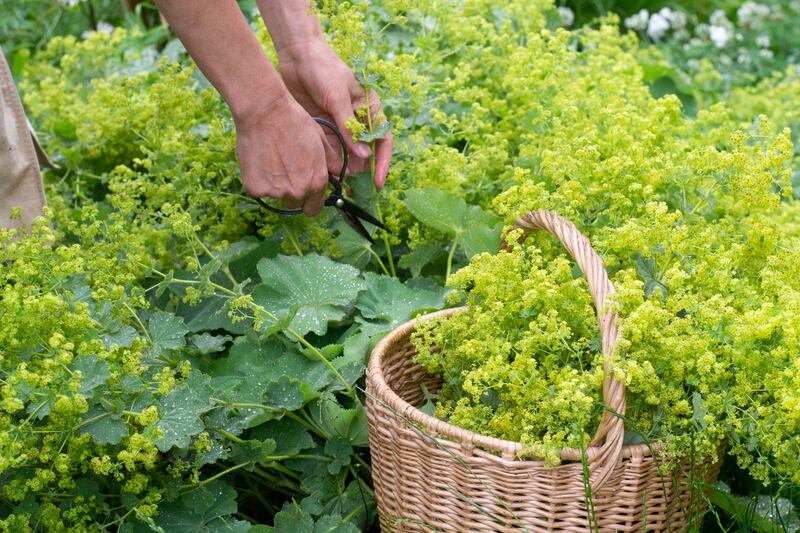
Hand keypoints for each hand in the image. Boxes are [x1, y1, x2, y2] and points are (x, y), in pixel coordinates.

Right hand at [234, 95, 334, 215]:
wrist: (265, 112)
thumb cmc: (294, 121)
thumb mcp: (320, 139)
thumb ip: (331, 161)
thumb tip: (338, 173)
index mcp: (316, 182)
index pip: (314, 208)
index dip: (310, 202)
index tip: (305, 195)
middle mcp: (298, 191)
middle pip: (295, 203)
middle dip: (292, 191)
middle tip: (285, 170)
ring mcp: (275, 191)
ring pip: (276, 196)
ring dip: (274, 185)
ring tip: (271, 160)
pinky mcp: (255, 188)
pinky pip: (258, 190)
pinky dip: (258, 180)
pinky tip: (259, 160)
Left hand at [277, 38, 391, 187]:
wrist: (297, 55)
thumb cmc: (324, 69)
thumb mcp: (338, 98)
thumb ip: (350, 128)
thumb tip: (364, 157)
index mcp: (370, 108)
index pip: (382, 140)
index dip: (382, 162)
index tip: (377, 181)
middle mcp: (358, 119)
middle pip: (365, 151)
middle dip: (361, 170)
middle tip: (352, 187)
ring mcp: (340, 125)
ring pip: (346, 153)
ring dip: (344, 168)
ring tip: (338, 183)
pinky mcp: (323, 127)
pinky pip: (329, 148)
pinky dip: (329, 160)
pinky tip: (326, 171)